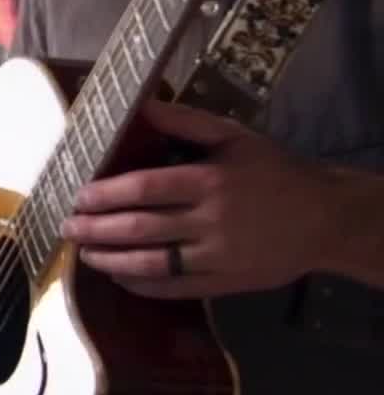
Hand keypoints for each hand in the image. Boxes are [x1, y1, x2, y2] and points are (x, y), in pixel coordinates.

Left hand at [63, 99, 335, 297]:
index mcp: (211, 181)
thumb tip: (140, 106)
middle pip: (140, 228)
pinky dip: (141, 285)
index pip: (145, 189)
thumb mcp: (235, 137)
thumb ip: (186, 121)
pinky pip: (174, 289)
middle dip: (96, 230)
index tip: (78, 198)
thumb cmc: (275, 172)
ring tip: (84, 254)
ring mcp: (218, 256)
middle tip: (67, 228)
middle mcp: (212, 220)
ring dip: (111, 260)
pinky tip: (119, 277)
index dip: (105, 195)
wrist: (327, 217)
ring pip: (152, 263)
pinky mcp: (226, 283)